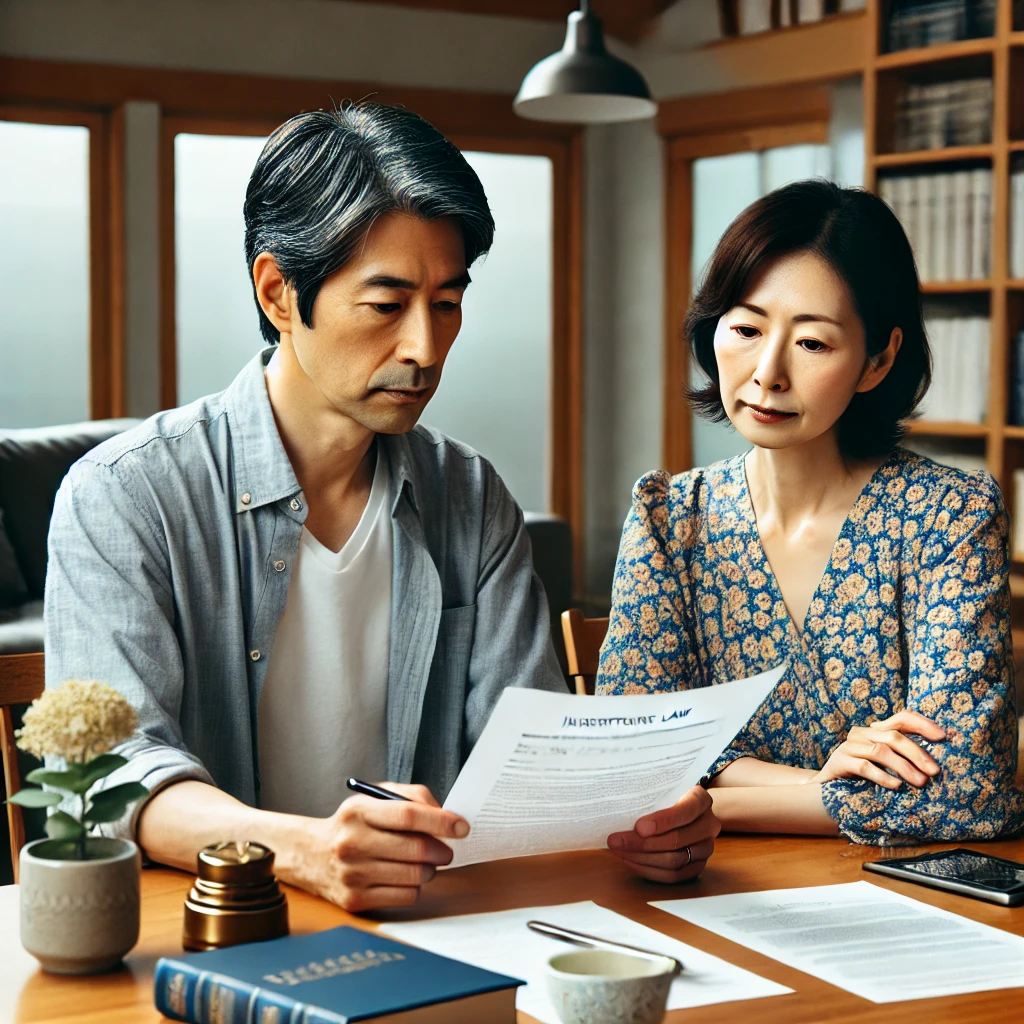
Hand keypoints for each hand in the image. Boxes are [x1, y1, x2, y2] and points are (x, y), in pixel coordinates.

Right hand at [307, 784, 468, 912]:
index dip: (441, 821)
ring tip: (421, 862)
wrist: (311, 855)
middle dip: (442, 850)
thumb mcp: (376, 799)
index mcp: (358, 811)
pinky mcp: (355, 900)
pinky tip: (404, 877)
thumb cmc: (354, 824)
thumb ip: (412, 798)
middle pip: (416, 849)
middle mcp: (352, 843)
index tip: (462, 827)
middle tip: (446, 849)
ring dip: (429, 869)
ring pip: (415, 876)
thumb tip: (445, 815)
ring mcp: (352, 874)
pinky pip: (406, 897)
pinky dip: (414, 887)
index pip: (408, 815)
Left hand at [606, 786, 719, 883]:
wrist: (684, 809)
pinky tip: (630, 861)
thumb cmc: (667, 795)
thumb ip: (650, 794)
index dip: (663, 821)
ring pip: (674, 861)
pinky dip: (649, 870)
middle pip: (677, 840)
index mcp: (701, 800)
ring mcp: (705, 848)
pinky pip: (674, 875)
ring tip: (619, 851)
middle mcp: (709, 825)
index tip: (638, 827)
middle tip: (616, 841)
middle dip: (642, 843)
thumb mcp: (662, 788)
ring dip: (642, 858)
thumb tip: (621, 804)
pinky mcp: (698, 866)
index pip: (686, 811)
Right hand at [808, 710, 945, 789]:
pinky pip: (865, 766)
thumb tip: (935, 763)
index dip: (922, 724)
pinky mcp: (839, 761)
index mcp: (875, 731)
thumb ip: (901, 758)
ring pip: (881, 751)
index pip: (901, 718)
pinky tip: (896, 785)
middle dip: (917, 753)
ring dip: (904, 767)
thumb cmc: (862, 779)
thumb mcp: (883, 765)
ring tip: (920, 782)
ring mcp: (849, 747)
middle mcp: (862, 734)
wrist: (826, 790)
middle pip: (894, 736)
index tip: (942, 736)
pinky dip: (883, 776)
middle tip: (934, 771)